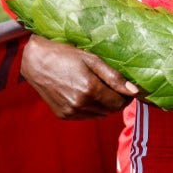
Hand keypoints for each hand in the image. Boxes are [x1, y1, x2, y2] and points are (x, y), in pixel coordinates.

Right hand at [21, 34, 137, 119]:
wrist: (35, 61)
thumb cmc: (66, 56)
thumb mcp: (93, 60)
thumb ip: (115, 77)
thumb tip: (136, 91)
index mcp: (89, 90)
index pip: (119, 103)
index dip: (127, 96)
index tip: (127, 87)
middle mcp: (80, 104)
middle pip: (111, 110)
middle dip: (117, 100)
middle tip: (114, 86)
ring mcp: (70, 112)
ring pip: (100, 115)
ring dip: (105, 105)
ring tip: (99, 88)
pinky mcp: (63, 115)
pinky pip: (86, 116)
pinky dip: (92, 108)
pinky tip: (86, 94)